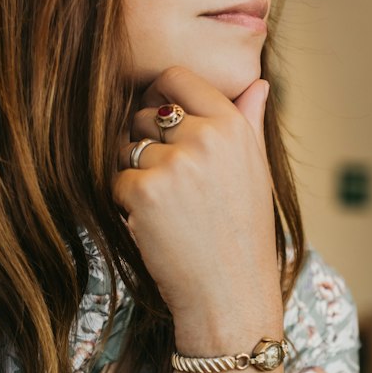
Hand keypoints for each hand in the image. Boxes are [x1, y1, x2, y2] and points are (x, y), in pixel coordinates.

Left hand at [112, 66, 281, 346]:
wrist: (231, 294)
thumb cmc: (243, 234)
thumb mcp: (256, 172)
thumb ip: (249, 122)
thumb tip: (256, 82)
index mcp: (232, 126)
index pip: (176, 78)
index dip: (159, 96)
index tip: (161, 123)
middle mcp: (204, 138)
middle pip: (144, 112)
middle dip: (146, 141)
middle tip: (172, 184)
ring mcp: (172, 165)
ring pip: (127, 147)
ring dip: (135, 173)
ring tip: (167, 208)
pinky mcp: (143, 193)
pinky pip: (115, 179)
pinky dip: (126, 202)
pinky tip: (156, 225)